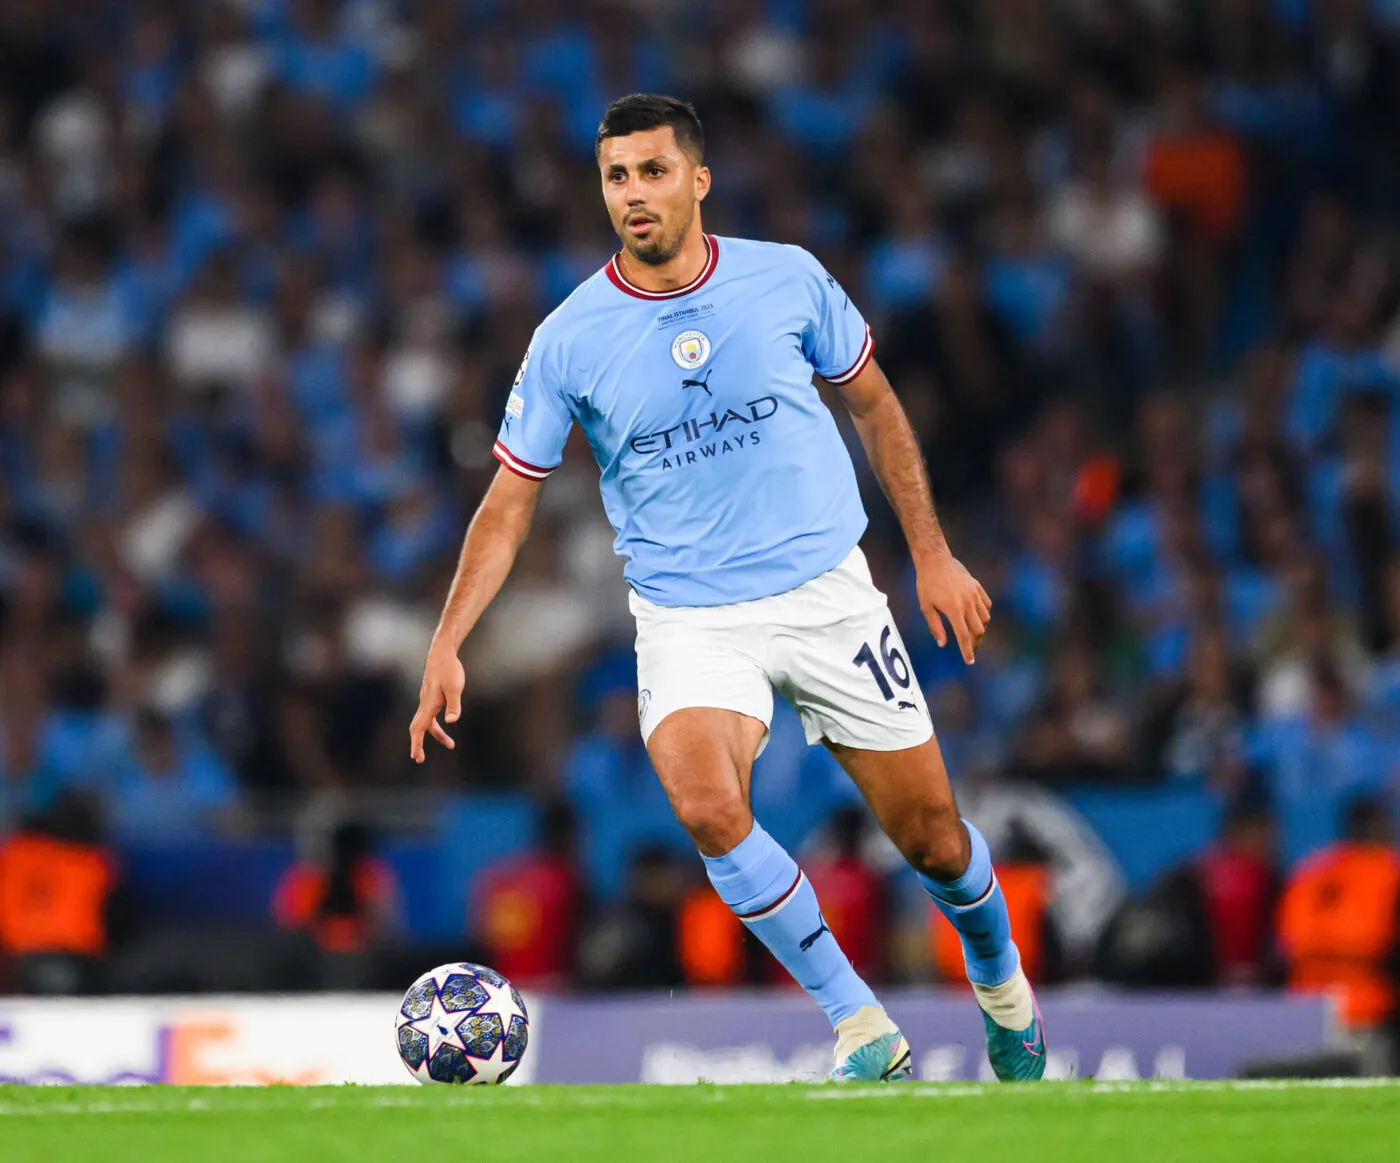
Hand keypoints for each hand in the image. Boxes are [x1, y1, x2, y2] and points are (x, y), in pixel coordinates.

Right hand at [409, 640, 465, 762]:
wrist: (442, 653)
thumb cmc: (449, 669)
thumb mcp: (454, 688)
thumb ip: (454, 706)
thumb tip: (452, 722)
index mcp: (428, 705)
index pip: (419, 728)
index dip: (416, 743)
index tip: (416, 757)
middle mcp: (424, 704)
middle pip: (418, 728)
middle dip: (418, 744)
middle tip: (420, 759)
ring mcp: (426, 700)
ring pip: (427, 723)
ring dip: (436, 735)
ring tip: (451, 745)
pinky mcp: (430, 696)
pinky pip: (430, 716)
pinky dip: (436, 725)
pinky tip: (446, 724)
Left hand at [916, 550, 991, 664]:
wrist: (935, 560)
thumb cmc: (927, 584)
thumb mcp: (926, 607)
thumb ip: (935, 627)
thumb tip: (942, 644)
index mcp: (954, 610)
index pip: (964, 636)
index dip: (967, 651)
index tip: (969, 661)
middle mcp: (967, 603)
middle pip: (979, 630)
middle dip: (975, 643)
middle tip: (970, 649)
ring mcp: (974, 594)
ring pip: (986, 618)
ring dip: (980, 629)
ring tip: (972, 634)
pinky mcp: (977, 587)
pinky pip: (987, 605)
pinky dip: (984, 614)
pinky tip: (976, 618)